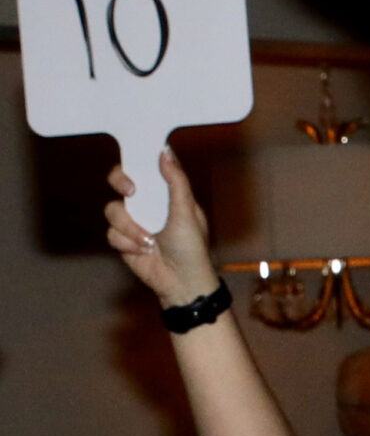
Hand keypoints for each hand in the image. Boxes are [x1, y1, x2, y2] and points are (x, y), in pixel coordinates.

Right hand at [105, 151, 220, 308]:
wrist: (180, 282)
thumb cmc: (191, 249)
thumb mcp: (188, 213)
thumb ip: (177, 182)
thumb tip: (166, 152)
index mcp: (165, 193)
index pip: (145, 168)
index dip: (136, 160)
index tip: (135, 158)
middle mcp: (146, 204)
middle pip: (120, 181)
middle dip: (120, 181)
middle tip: (130, 191)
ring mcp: (133, 221)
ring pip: (113, 209)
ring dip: (129, 227)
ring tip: (148, 241)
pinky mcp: (123, 239)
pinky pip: (112, 233)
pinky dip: (127, 243)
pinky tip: (143, 251)